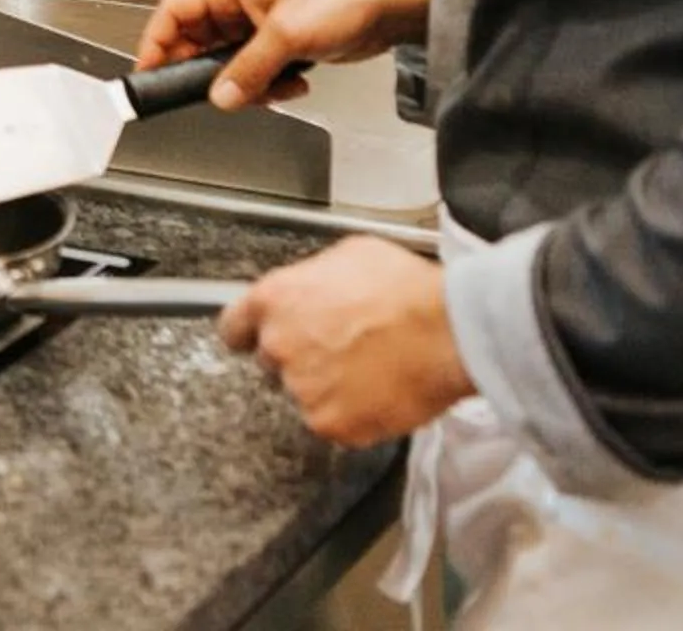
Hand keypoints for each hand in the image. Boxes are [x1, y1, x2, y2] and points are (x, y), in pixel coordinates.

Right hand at [132, 0, 432, 109]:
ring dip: (248, 84)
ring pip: (228, 65)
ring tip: (275, 87)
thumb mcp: (286, 35)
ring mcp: (258, 25)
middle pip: (198, 44)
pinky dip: (269, 86)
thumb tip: (220, 96)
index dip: (157, 43)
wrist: (388, 6)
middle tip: (220, 93)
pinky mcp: (278, 44)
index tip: (151, 74)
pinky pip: (255, 72)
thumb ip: (248, 70)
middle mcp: (239, 5)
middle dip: (210, 74)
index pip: (174, 12)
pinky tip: (295, 82)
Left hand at [219, 237, 472, 446]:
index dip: (248, 334)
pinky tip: (380, 394)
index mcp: (274, 299)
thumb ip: (313, 279)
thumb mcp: (349, 256)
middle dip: (300, 357)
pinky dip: (353, 416)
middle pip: (273, 362)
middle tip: (342, 351)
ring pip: (305, 394)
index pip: (234, 327)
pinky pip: (333, 424)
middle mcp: (279, 346)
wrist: (448, 332)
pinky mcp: (330, 425)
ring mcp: (302, 389)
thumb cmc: (406, 289)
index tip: (256, 340)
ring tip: (371, 370)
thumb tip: (312, 289)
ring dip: (328, 388)